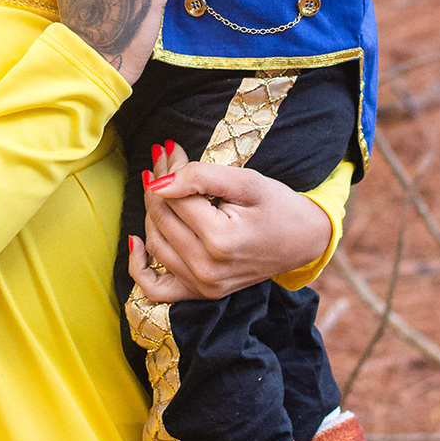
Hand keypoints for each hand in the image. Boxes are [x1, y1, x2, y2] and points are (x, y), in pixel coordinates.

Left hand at [127, 140, 332, 303]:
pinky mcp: (201, 294)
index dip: (168, 168)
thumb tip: (158, 182)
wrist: (304, 240)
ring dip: (150, 210)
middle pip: (160, 218)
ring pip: (155, 243)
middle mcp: (207, 269)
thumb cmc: (278, 206)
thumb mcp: (246, 181)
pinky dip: (139, 266)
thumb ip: (200, 177)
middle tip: (161, 156)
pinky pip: (155, 288)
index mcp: (220, 240)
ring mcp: (203, 286)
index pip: (174, 198)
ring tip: (158, 183)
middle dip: (156, 183)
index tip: (170, 147)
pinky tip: (135, 242)